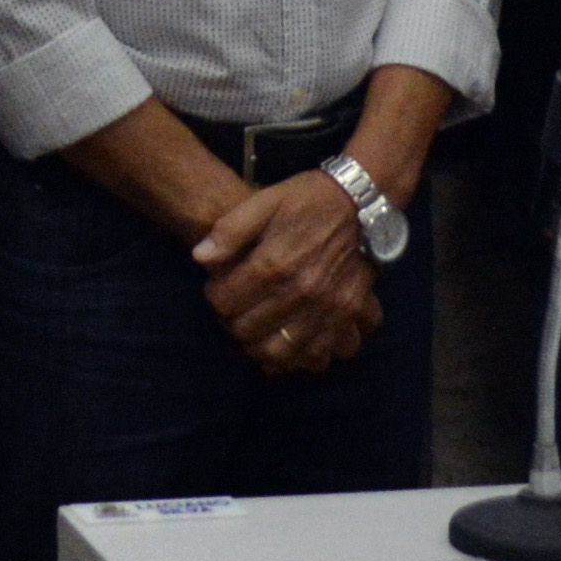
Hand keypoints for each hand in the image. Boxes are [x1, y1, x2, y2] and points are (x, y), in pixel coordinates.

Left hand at [194, 178, 379, 373]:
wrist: (360, 203)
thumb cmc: (306, 201)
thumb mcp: (263, 202)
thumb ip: (228, 231)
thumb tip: (199, 258)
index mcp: (272, 264)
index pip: (224, 303)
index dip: (214, 298)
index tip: (219, 289)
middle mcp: (299, 292)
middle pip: (247, 331)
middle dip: (232, 322)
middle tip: (236, 310)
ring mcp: (325, 309)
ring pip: (278, 352)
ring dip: (259, 347)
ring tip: (256, 332)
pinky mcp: (346, 316)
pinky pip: (316, 354)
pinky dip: (297, 358)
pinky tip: (286, 346)